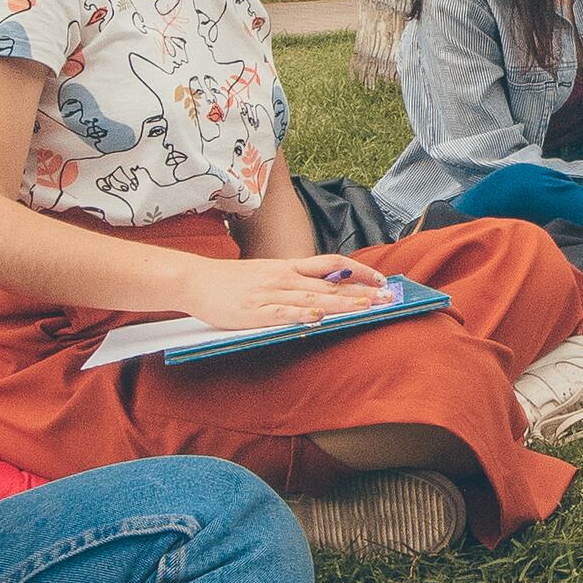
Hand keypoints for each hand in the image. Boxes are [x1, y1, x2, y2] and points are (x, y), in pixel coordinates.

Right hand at [184, 252, 394, 332]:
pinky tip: (318, 318)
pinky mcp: (254, 311)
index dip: (357, 270)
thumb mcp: (267, 273)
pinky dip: (301, 316)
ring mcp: (269, 294)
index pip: (331, 264)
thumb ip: (293, 281)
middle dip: (360, 291)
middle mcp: (283, 277)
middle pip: (328, 283)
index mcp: (287, 267)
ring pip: (311, 298)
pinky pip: (281, 313)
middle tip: (386, 298)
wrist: (196, 280)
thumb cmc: (232, 281)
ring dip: (339, 303)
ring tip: (364, 307)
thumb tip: (323, 292)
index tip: (381, 278)